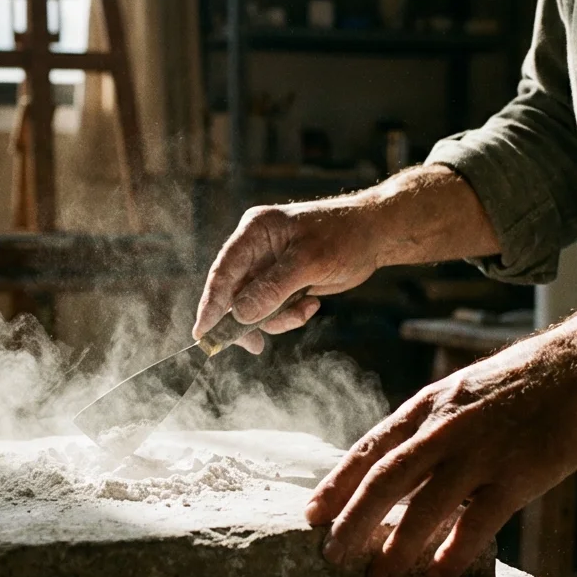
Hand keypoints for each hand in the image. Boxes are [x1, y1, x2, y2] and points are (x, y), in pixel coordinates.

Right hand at [192, 195, 378, 352]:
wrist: (374, 236)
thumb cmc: (343, 237)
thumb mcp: (309, 262)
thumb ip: (274, 288)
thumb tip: (240, 315)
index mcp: (254, 231)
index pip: (224, 270)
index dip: (211, 302)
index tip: (202, 332)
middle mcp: (255, 249)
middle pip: (233, 293)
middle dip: (246, 319)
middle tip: (254, 345)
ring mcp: (267, 267)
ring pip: (253, 307)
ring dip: (276, 318)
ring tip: (304, 311)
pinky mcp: (280, 282)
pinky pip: (272, 309)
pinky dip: (288, 316)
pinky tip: (312, 306)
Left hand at [305, 332, 576, 576]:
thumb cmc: (515, 386)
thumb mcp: (456, 396)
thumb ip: (424, 432)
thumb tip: (390, 474)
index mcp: (425, 408)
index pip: (369, 449)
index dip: (337, 484)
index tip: (312, 514)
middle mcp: (444, 428)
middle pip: (385, 479)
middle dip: (352, 521)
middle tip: (330, 556)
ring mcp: (480, 451)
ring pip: (425, 505)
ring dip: (396, 547)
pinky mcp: (518, 474)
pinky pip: (478, 521)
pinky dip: (453, 551)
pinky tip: (437, 576)